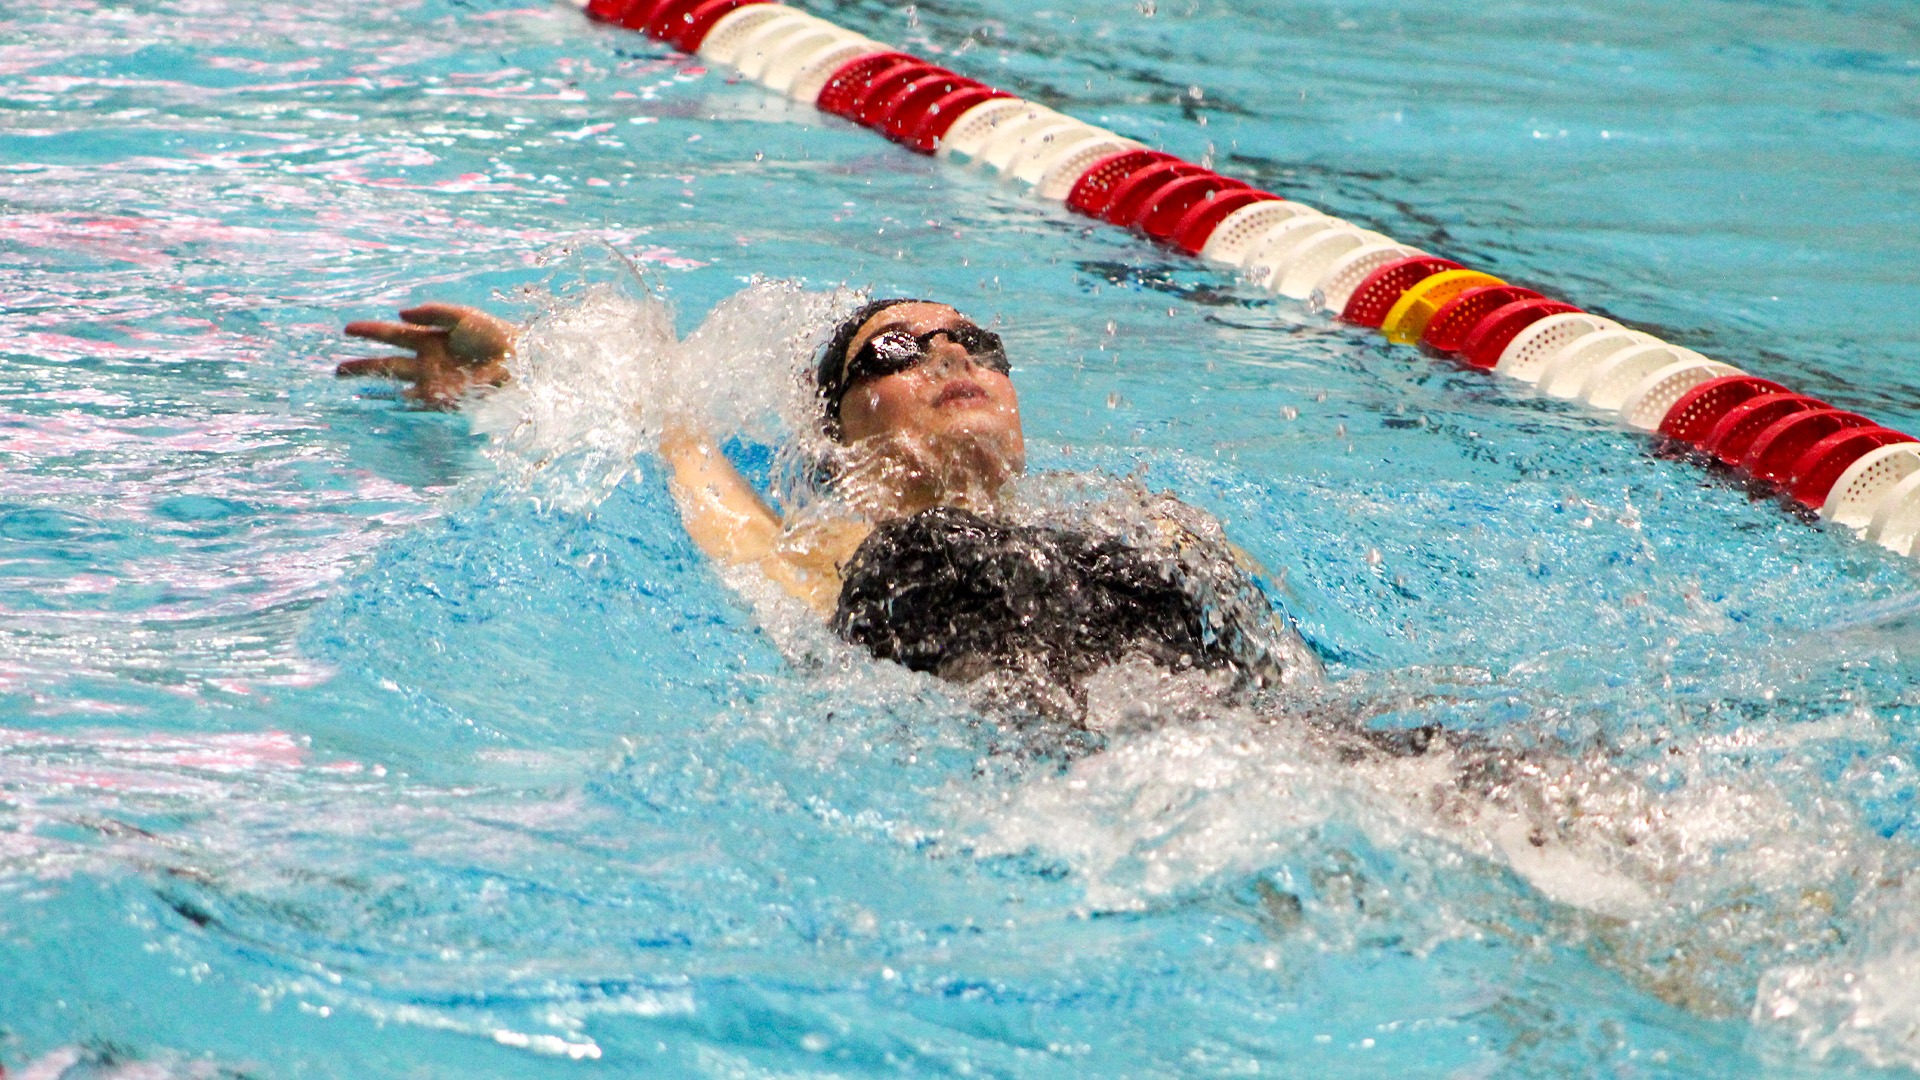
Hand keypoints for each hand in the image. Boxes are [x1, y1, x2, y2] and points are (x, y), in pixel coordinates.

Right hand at [338, 302, 514, 408]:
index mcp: (428, 338)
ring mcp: (433, 381)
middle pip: (386, 363)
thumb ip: (431, 312)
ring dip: (373, 388)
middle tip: (335, 370)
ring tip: (351, 392)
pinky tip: (382, 405)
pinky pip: (415, 403)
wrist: (521, 360)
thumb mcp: (462, 316)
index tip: (345, 329)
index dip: (369, 332)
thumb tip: (398, 314)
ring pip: (395, 385)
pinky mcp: (444, 399)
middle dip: (361, 367)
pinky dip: (398, 404)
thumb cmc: (494, 335)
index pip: (391, 335)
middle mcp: (426, 361)